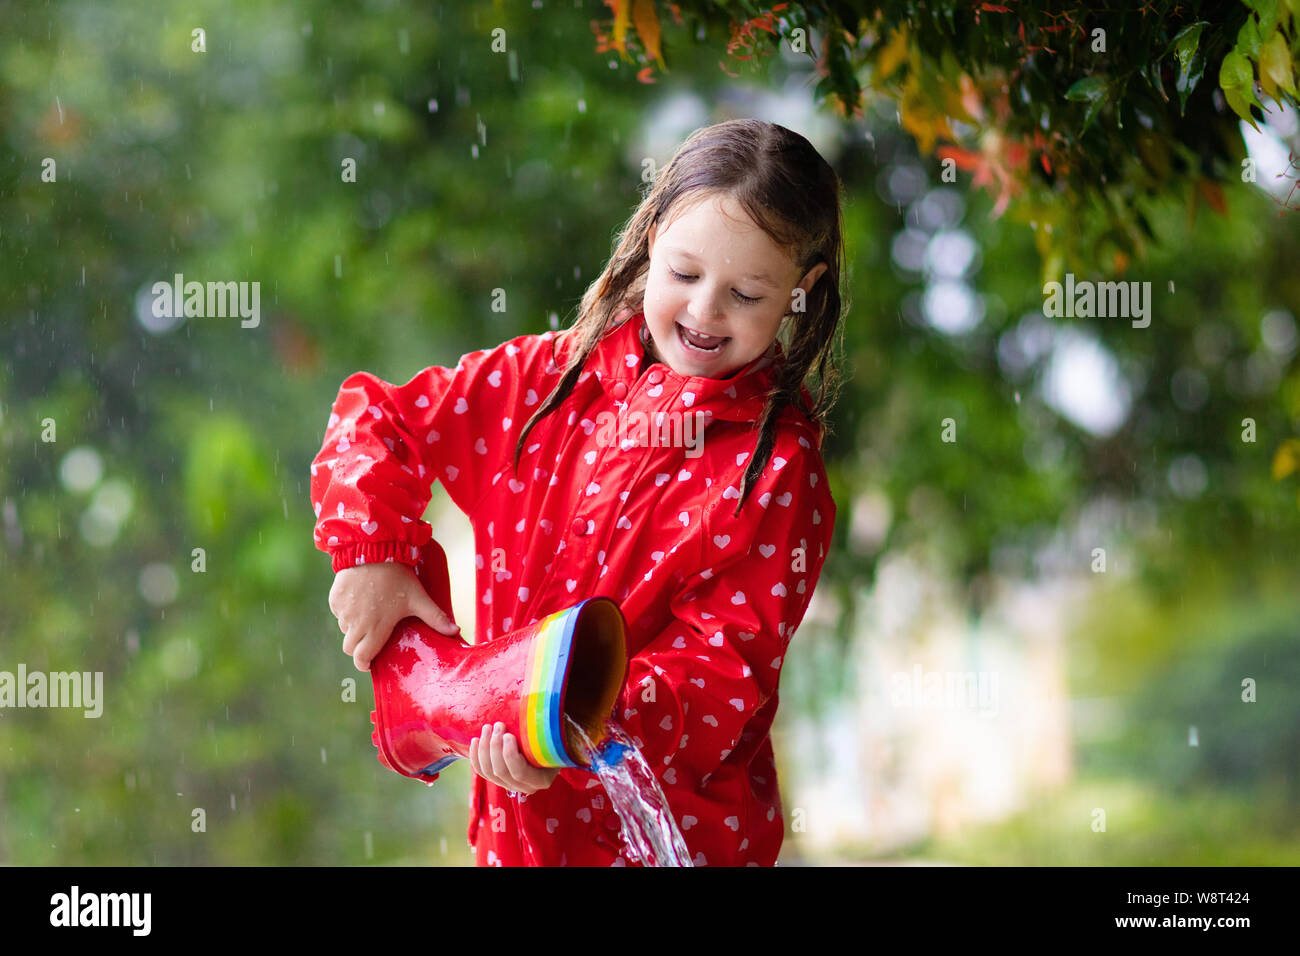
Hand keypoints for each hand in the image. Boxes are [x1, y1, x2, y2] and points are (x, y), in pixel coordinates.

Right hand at [329, 561, 460, 670]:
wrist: (373, 550)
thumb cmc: (398, 577)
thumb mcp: (418, 598)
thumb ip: (436, 618)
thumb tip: (456, 631)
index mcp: (375, 628)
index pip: (361, 658)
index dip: (364, 664)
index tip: (370, 663)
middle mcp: (355, 623)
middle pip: (350, 647)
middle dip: (359, 648)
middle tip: (371, 639)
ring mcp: (343, 611)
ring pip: (344, 629)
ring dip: (354, 628)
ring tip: (369, 616)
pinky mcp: (335, 598)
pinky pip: (338, 612)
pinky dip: (346, 612)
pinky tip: (359, 601)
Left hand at [468, 721, 559, 795]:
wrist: (548, 745)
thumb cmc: (552, 737)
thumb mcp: (553, 737)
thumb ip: (545, 729)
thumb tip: (538, 704)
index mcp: (541, 779)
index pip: (519, 772)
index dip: (509, 754)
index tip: (508, 734)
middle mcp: (525, 786)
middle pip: (501, 771)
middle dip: (495, 746)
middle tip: (498, 725)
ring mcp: (509, 784)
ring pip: (489, 771)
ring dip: (485, 748)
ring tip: (487, 728)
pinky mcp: (498, 779)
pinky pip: (482, 772)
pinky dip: (476, 756)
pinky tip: (475, 740)